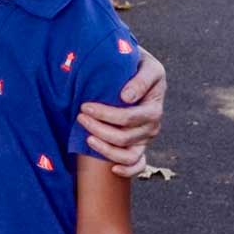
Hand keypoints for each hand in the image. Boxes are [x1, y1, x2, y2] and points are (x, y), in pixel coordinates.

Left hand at [77, 46, 165, 178]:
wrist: (134, 66)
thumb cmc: (136, 63)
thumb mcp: (145, 63)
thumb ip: (140, 79)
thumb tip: (126, 97)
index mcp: (154, 105)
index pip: (129, 118)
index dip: (105, 115)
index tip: (84, 106)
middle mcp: (152, 125)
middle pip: (124, 137)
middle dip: (98, 129)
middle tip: (79, 117)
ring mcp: (145, 137)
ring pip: (129, 154)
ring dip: (106, 150)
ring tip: (87, 138)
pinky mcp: (140, 145)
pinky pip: (138, 164)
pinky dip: (128, 170)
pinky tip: (112, 169)